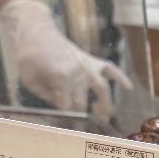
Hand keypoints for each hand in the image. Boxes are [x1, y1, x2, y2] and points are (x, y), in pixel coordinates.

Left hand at [0, 0, 132, 112]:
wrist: (36, 31)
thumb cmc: (29, 56)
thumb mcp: (29, 80)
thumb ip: (45, 96)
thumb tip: (60, 106)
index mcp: (61, 78)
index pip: (67, 105)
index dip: (64, 114)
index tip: (64, 122)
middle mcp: (78, 73)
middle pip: (83, 101)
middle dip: (82, 114)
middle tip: (82, 126)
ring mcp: (87, 65)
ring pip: (101, 89)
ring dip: (105, 104)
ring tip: (106, 117)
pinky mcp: (91, 60)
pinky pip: (110, 68)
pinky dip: (121, 78)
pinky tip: (129, 88)